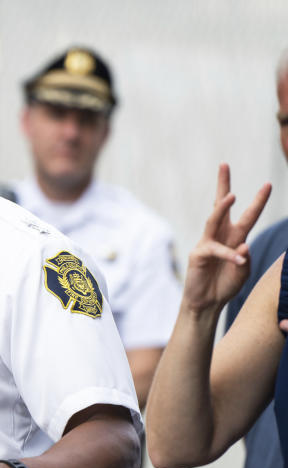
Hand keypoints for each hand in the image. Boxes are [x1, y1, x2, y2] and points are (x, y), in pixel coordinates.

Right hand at [183, 164, 269, 312]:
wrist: (207, 303)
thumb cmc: (225, 285)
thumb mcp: (244, 272)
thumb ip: (245, 259)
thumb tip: (243, 246)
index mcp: (234, 237)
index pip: (247, 214)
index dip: (257, 200)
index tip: (268, 183)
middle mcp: (220, 235)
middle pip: (220, 205)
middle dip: (223, 185)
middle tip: (224, 164)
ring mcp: (207, 243)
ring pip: (214, 220)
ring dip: (222, 207)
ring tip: (232, 196)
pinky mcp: (198, 254)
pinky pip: (215, 250)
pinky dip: (229, 255)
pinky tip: (238, 259)